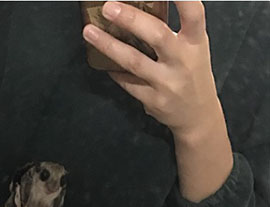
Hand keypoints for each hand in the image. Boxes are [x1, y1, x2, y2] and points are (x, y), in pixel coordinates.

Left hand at [83, 1, 224, 139]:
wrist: (198, 115)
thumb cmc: (192, 73)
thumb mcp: (193, 48)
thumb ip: (173, 30)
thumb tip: (136, 8)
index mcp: (196, 42)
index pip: (193, 13)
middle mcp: (183, 61)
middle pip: (157, 36)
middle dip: (131, 19)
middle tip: (108, 7)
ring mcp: (168, 83)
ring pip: (134, 62)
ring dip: (108, 46)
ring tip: (89, 32)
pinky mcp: (154, 100)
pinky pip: (127, 83)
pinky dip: (113, 71)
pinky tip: (102, 62)